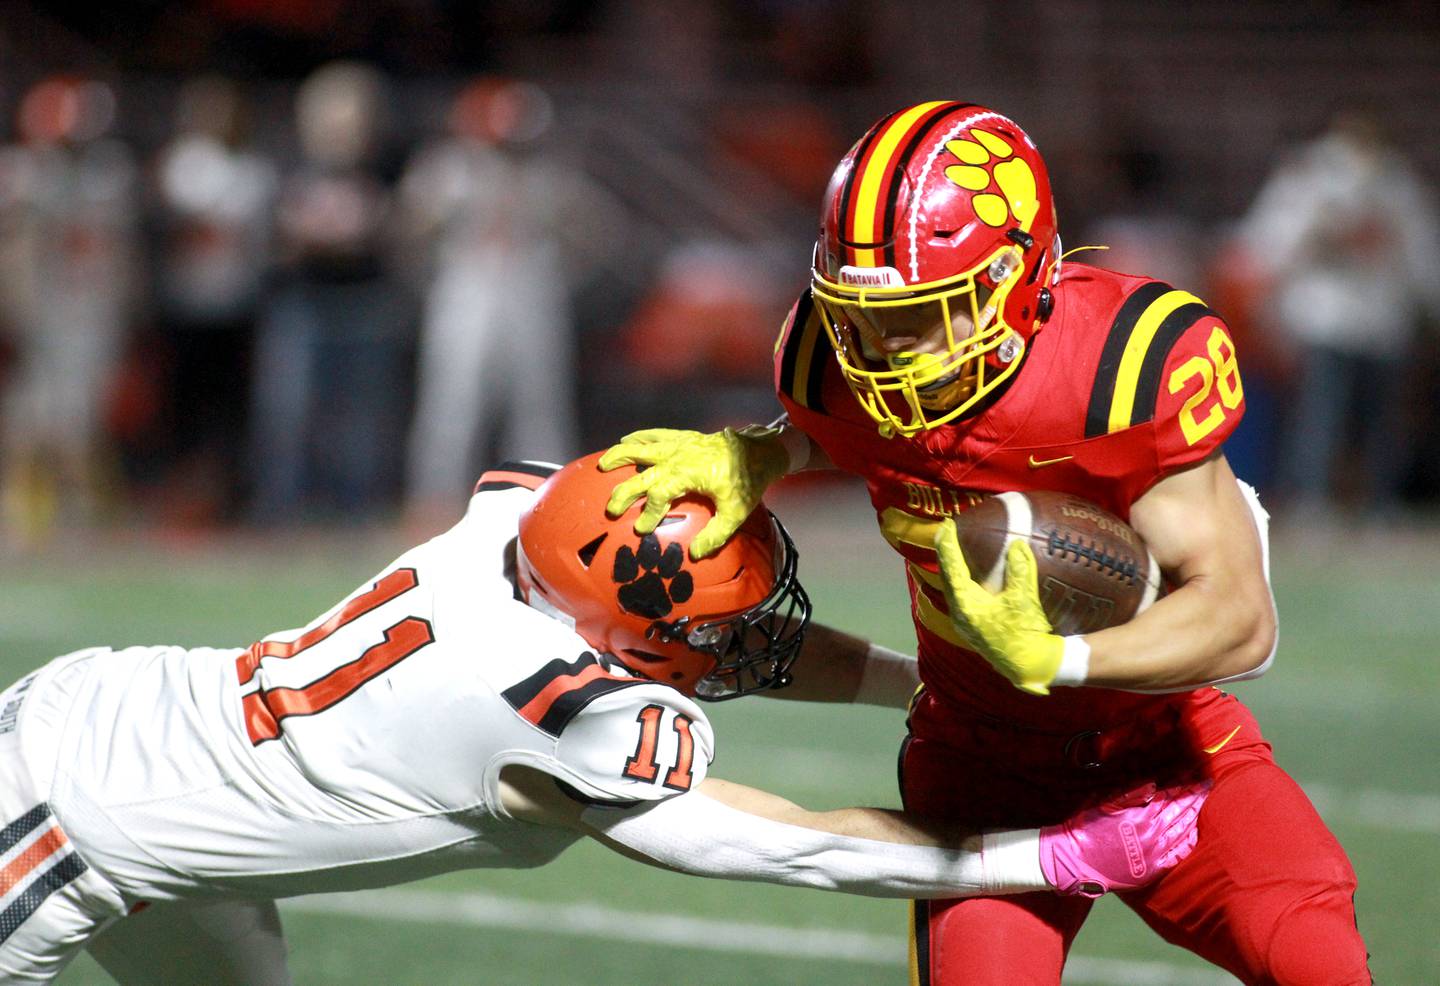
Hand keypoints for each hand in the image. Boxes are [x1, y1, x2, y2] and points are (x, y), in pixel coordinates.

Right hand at [600, 426, 789, 558]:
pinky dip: (640, 437)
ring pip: (643, 448)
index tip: (642, 529)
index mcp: (688, 475)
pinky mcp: (684, 437)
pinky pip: (656, 434)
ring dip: (621, 456)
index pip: (659, 495)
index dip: (649, 513)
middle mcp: (678, 457)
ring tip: (603, 464)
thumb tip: (695, 554)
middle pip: (643, 474)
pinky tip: (626, 440)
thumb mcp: (735, 513)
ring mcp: (679, 445)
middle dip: (625, 492)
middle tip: (612, 508)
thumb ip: (715, 535)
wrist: (759, 451)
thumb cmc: (747, 482)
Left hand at [933, 519, 1062, 694]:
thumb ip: (1020, 570)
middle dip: (946, 554)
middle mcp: (960, 613)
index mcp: (966, 604)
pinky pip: (963, 597)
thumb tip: (1016, 545)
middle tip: (946, 533)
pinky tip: (972, 577)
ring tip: (955, 550)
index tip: (946, 525)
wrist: (1032, 666)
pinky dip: (964, 582)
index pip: (952, 568)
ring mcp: (966, 622)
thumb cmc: (1025, 633)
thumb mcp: (1024, 599)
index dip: (949, 545)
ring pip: (954, 588)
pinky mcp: (975, 627)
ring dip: (954, 569)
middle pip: (947, 577)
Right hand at [1039, 780, 1208, 896]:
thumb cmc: (1086, 828)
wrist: (1075, 860)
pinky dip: (1187, 842)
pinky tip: (1193, 833)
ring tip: (1203, 803)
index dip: (1183, 783)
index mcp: (1140, 815)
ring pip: (1182, 831)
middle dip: (1195, 796)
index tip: (1194, 773)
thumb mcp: (1104, 803)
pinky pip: (1177, 854)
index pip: (1169, 795)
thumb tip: (1153, 784)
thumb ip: (1130, 794)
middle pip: (1181, 811)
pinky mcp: (1153, 869)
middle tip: (1208, 784)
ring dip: (1194, 815)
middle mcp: (1152, 834)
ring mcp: (1155, 853)